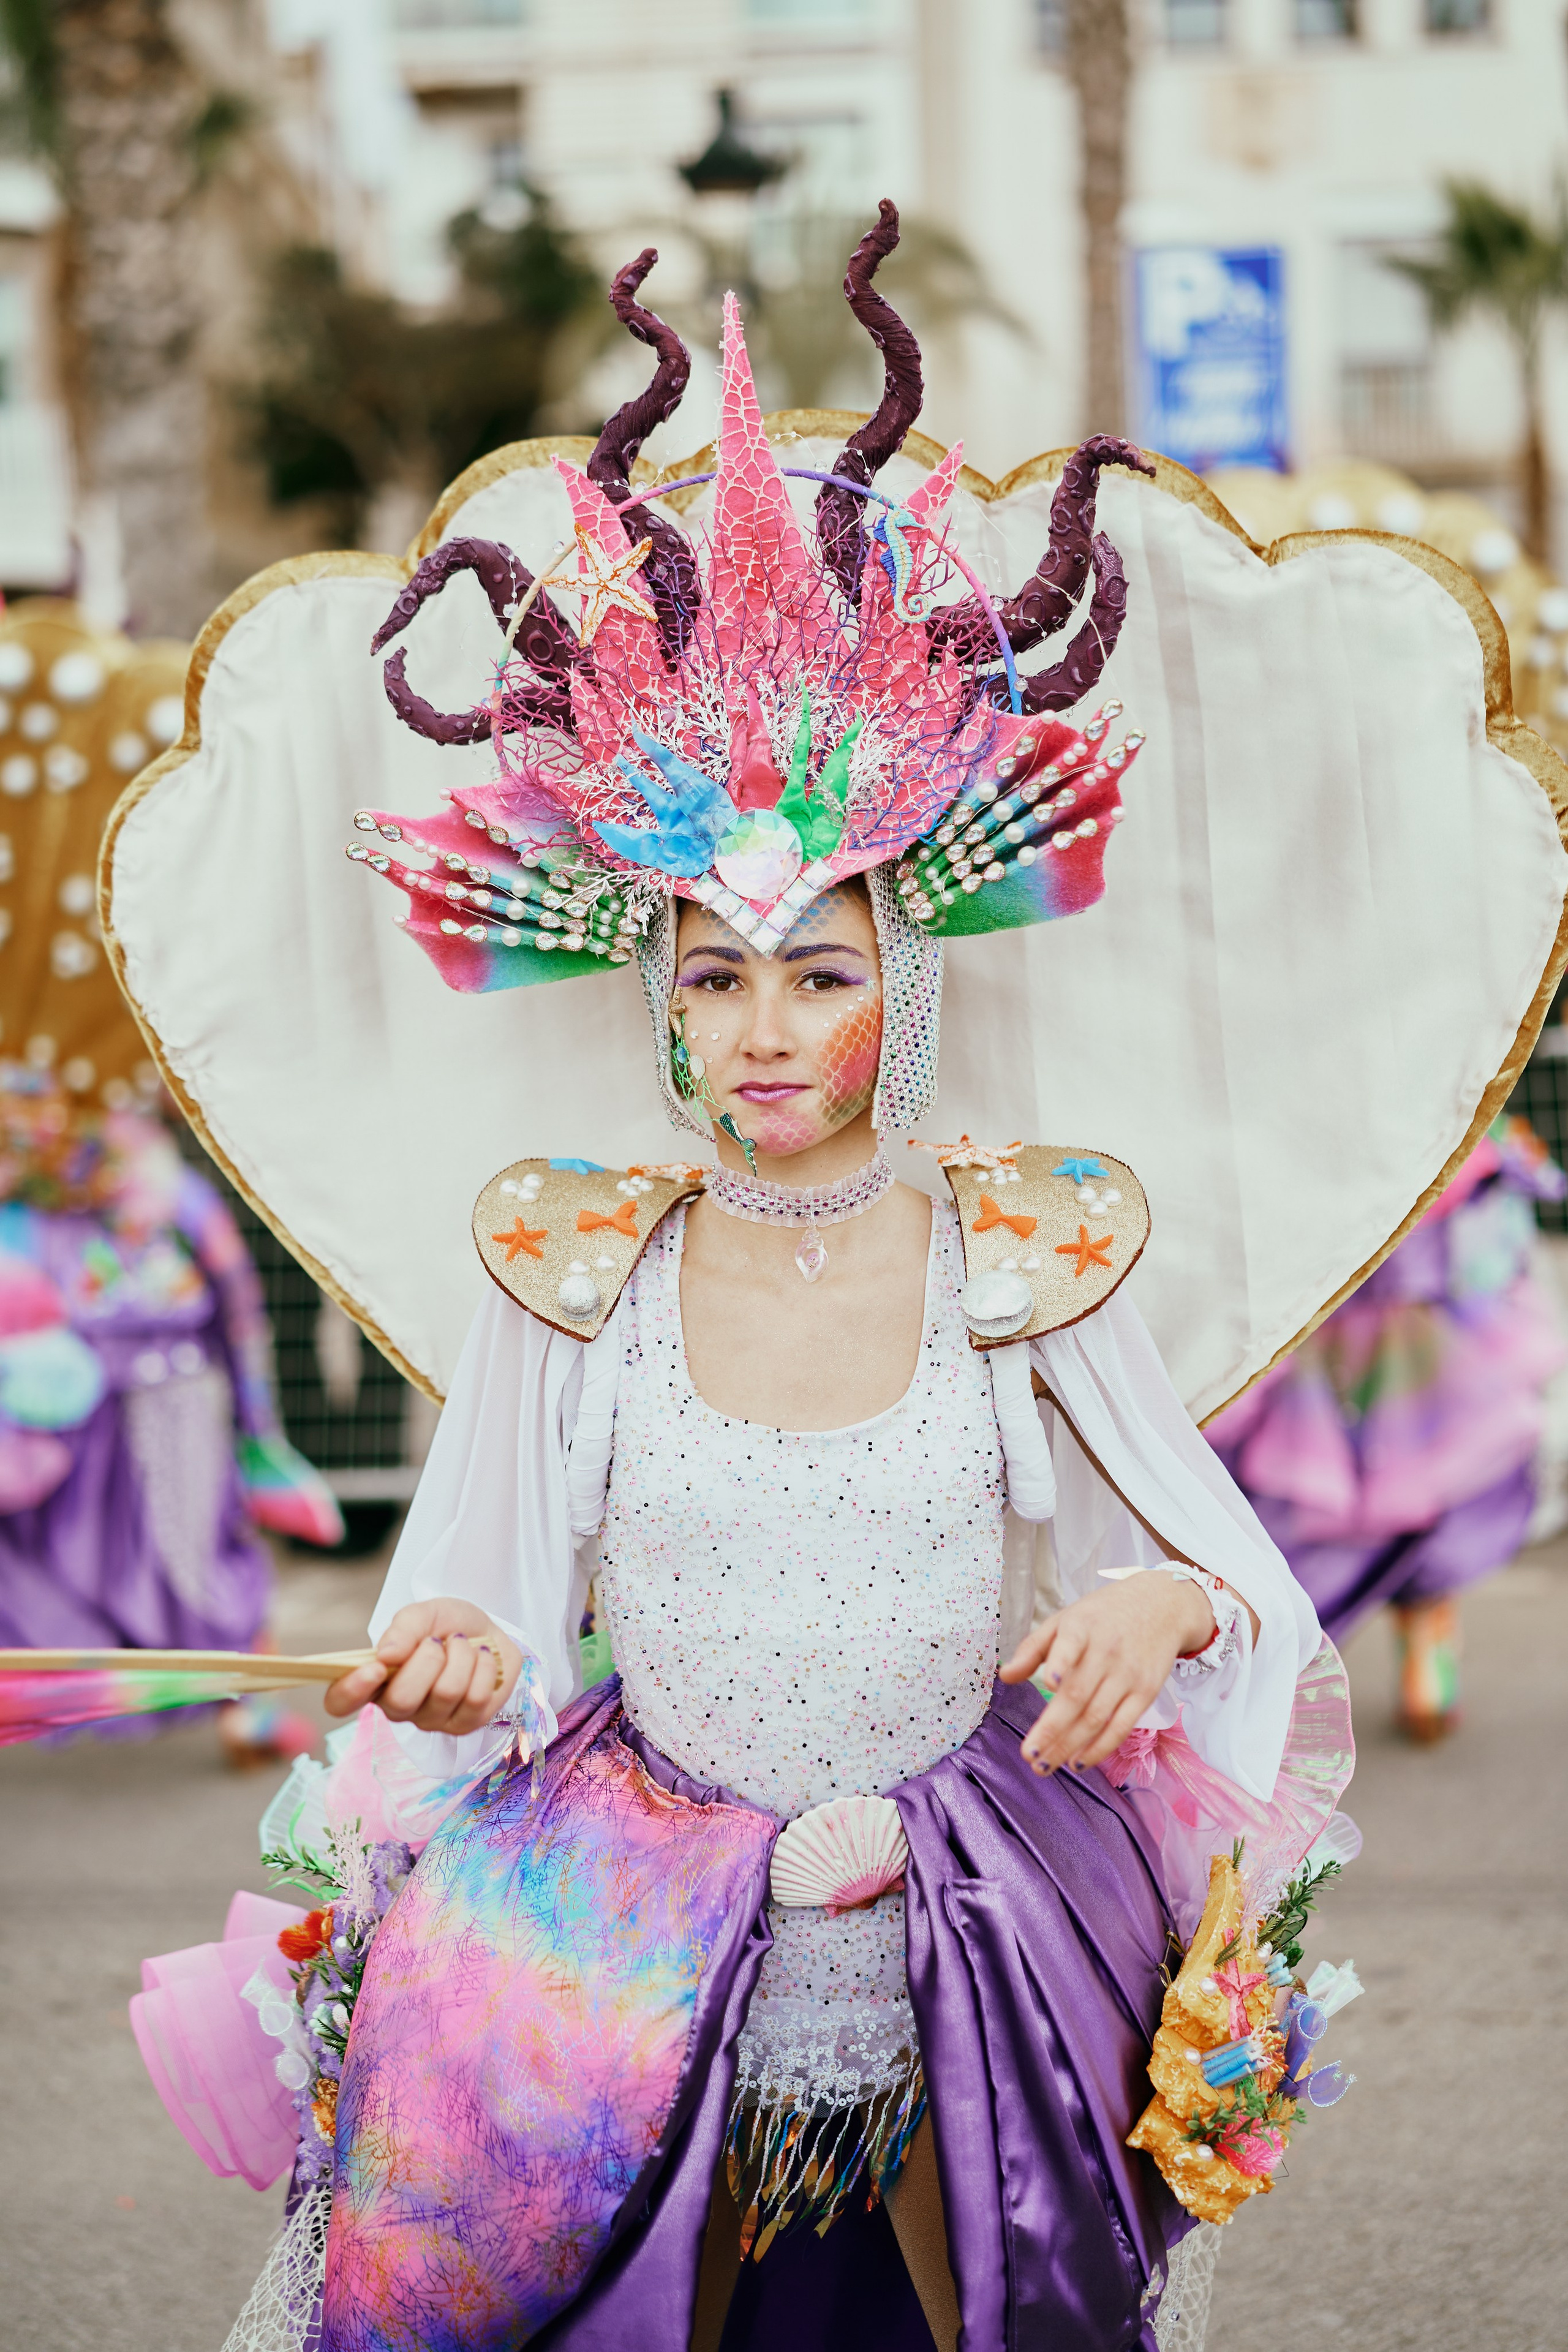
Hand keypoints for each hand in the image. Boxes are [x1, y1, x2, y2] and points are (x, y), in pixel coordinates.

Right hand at [324, 1598, 521, 1734]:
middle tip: (438, 1641)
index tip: (374, 1667)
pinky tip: (480, 1659)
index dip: (350, 1690)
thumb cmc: (447, 1625)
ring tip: (462, 1646)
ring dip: (460, 1657)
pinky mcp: (465, 1724)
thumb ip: (402, 1628)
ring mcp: (431, 1720)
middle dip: (427, 1660)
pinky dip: (483, 1668)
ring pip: (445, 1694)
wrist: (488, 1631)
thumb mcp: (423, 1614)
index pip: (341, 1701)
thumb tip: (385, 1654)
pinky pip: (475, 1699)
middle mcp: (398, 1706)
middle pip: (401, 1700)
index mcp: (375, 1679)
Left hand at [998, 1570, 1215, 1774]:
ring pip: (1096, 1717)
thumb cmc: (1104, 1615)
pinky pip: (1121, 1727)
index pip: (1071, 1646)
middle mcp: (1107, 1652)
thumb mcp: (1067, 1619)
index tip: (1048, 1683)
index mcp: (1082, 1628)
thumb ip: (1034, 1647)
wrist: (1162, 1607)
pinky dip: (1099, 1749)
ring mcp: (1128, 1675)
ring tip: (1044, 1766)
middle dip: (1051, 1730)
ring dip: (1069, 1746)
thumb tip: (1006, 1676)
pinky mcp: (1146, 1693)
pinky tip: (1077, 1762)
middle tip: (1028, 1755)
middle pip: (1077, 1696)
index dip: (1060, 1664)